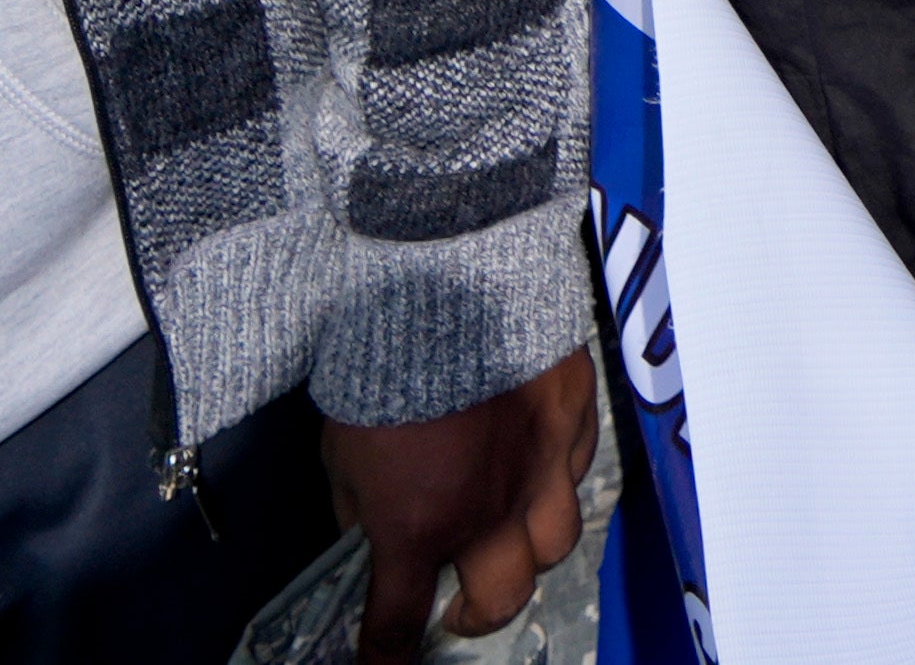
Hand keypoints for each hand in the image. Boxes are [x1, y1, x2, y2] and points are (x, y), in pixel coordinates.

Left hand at [329, 353, 596, 651]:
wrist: (444, 288)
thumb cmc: (376, 374)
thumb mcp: (339, 452)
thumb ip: (358, 506)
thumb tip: (370, 532)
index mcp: (418, 528)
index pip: (400, 621)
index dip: (386, 657)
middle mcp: (489, 514)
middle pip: (501, 599)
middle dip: (474, 615)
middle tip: (457, 605)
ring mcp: (542, 468)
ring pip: (554, 545)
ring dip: (525, 554)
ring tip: (506, 538)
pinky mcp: (575, 418)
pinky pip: (576, 469)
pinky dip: (554, 479)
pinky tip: (533, 463)